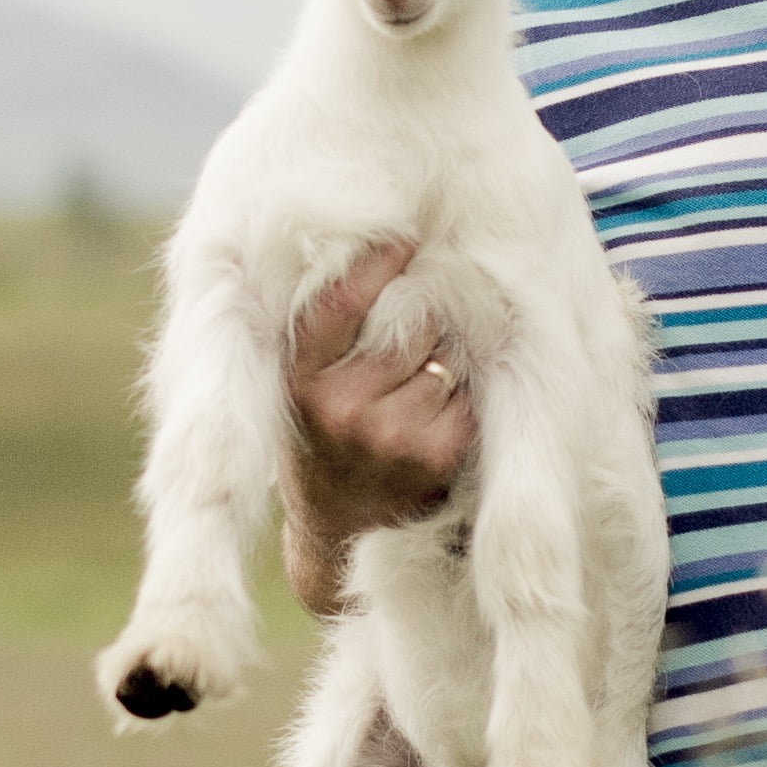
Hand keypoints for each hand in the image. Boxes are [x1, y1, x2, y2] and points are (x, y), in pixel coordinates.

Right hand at [282, 239, 473, 615]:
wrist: (333, 526)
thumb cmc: (320, 435)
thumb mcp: (301, 384)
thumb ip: (331, 334)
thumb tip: (392, 255)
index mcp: (300, 381)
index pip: (339, 305)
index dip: (375, 265)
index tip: (402, 240)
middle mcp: (339, 409)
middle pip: (409, 326)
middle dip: (420, 325)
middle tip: (406, 346)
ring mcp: (387, 437)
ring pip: (444, 361)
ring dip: (442, 366)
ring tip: (414, 393)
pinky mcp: (431, 459)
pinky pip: (466, 401)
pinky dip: (459, 404)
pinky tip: (431, 422)